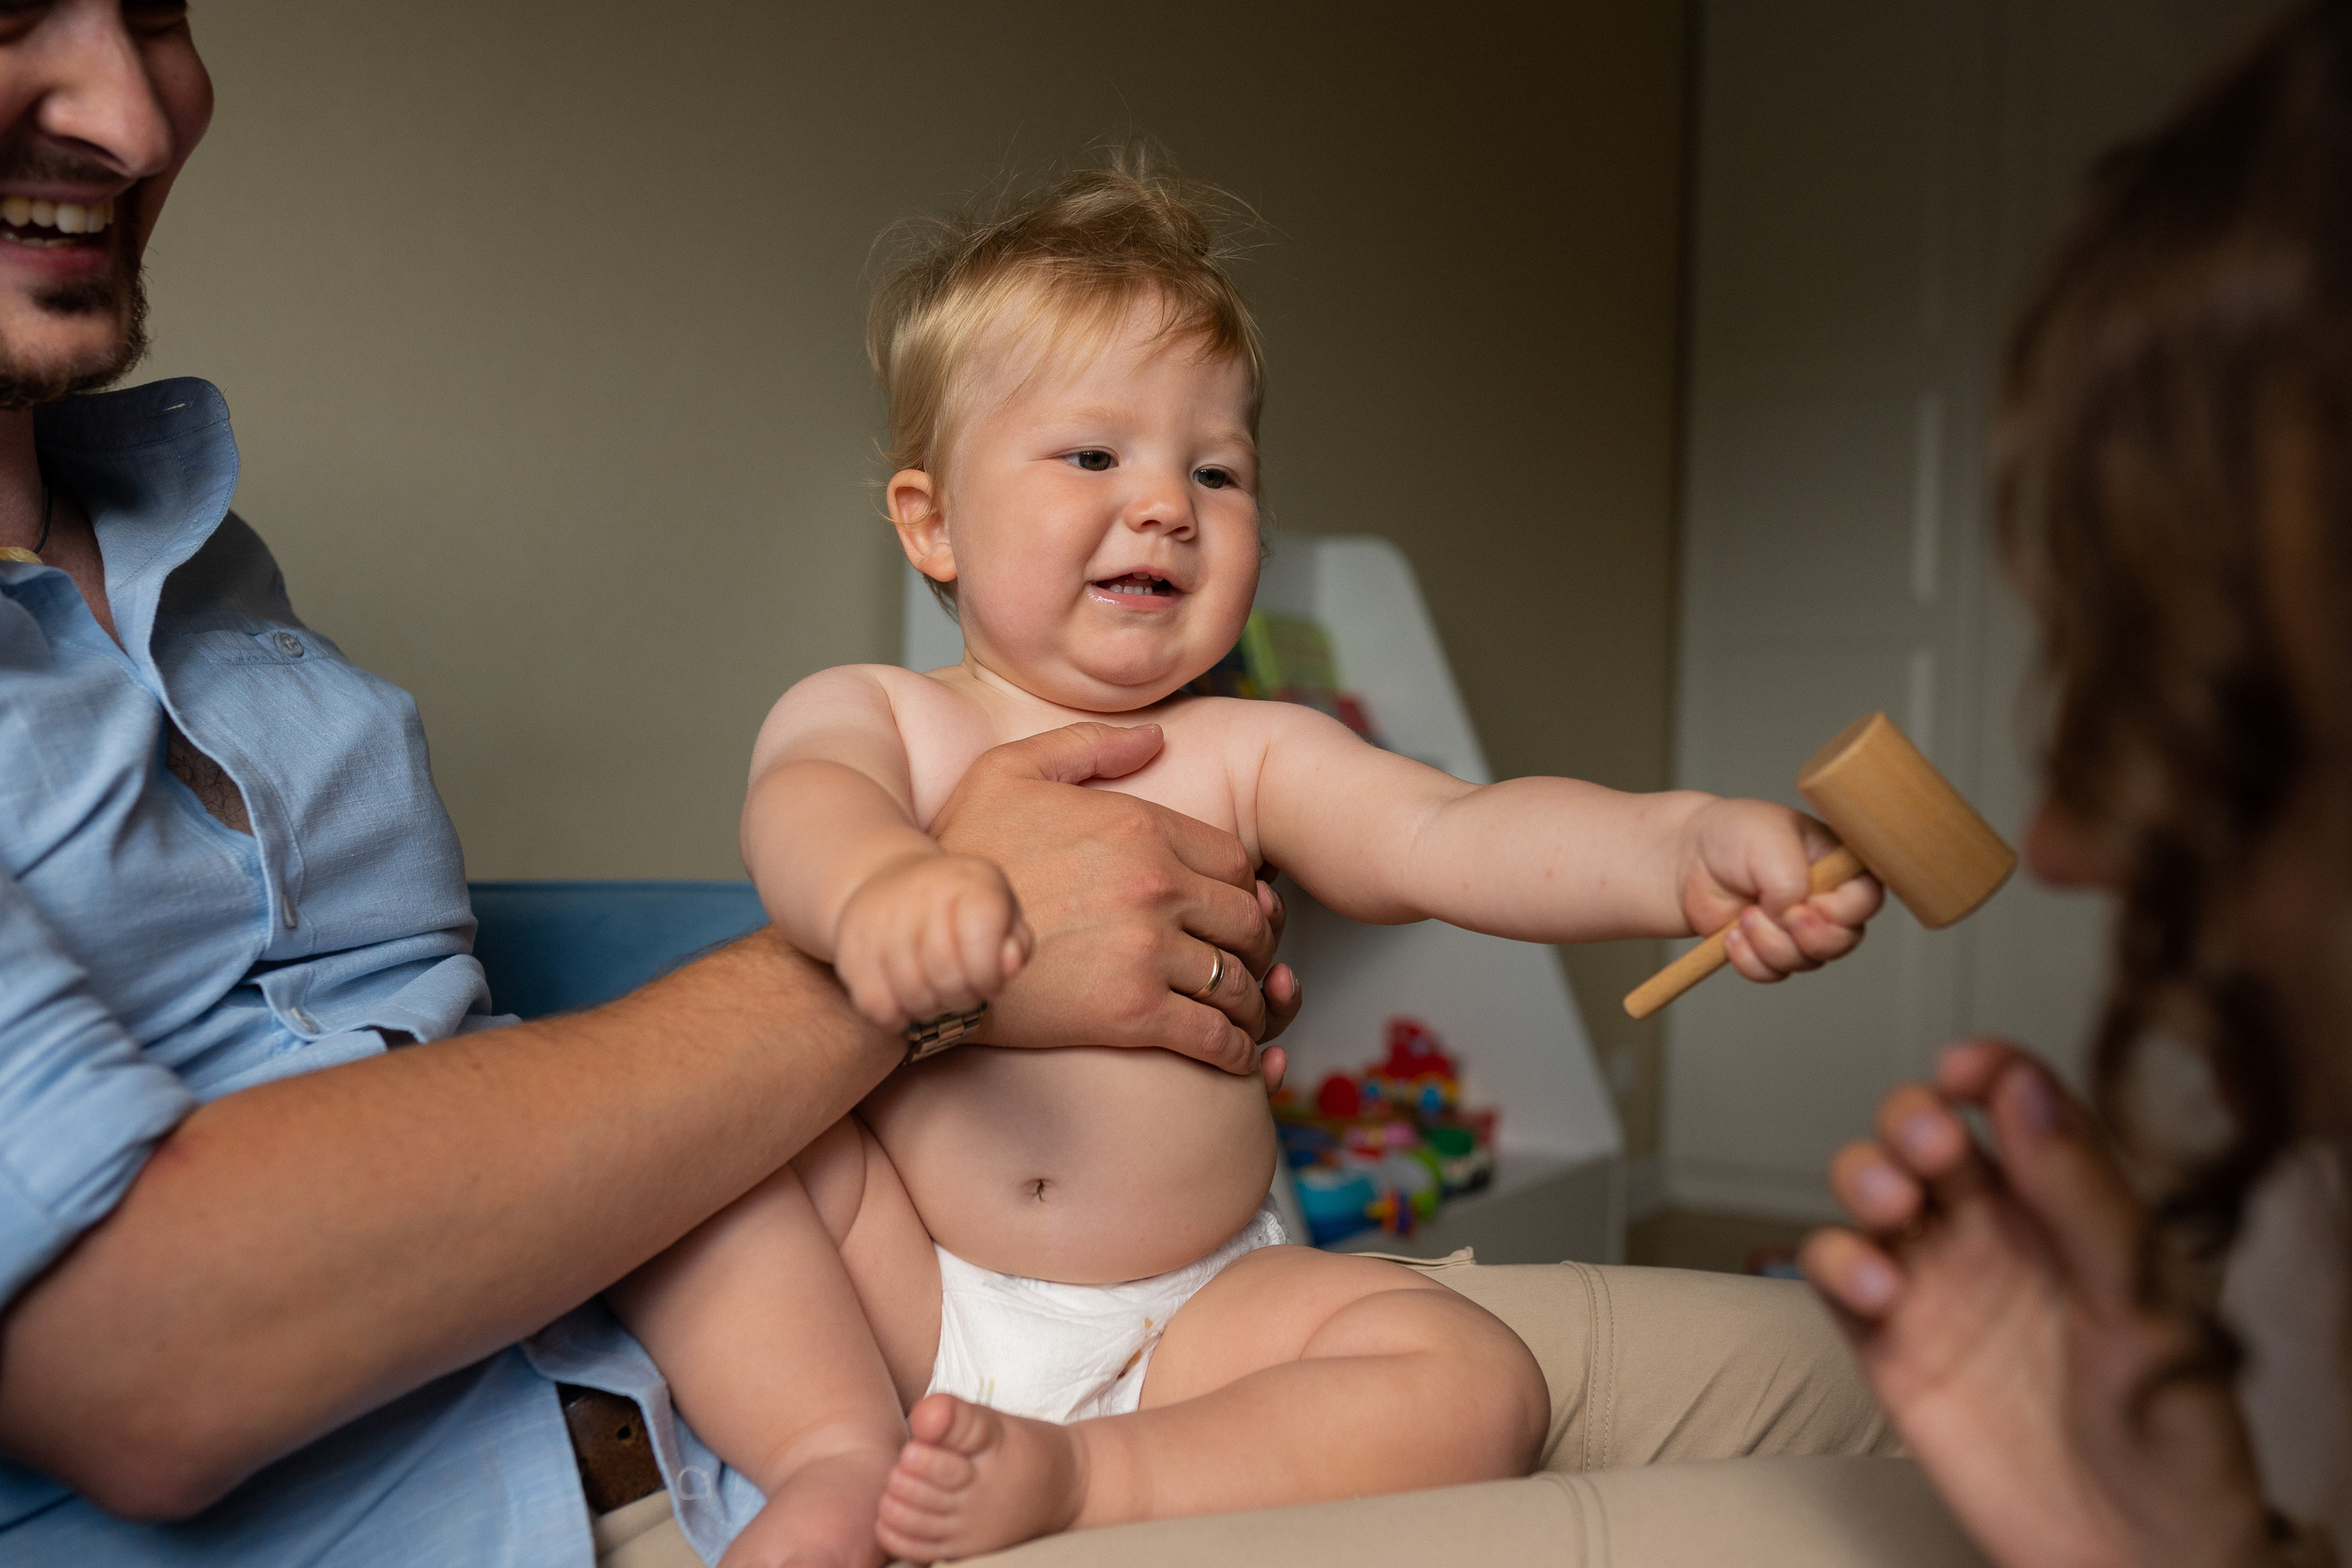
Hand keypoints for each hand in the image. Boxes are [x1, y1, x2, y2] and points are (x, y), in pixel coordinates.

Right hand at [832, 853, 1032, 1030]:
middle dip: (962, 998)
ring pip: (912, 995)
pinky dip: (895, 1016)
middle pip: (947, 975)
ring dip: (930, 1008)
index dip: (989, 975)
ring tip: (934, 990)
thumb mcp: (1001, 913)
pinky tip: (904, 997)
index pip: (983, 939)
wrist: (885, 880)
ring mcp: (881, 919)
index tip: (988, 982)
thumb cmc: (960, 907)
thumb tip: (1007, 968)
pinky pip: (876, 1006)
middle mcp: (923, 891)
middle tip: (961, 991)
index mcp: (970, 880)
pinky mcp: (850, 947)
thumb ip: (1016, 944)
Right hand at [927, 722, 1301, 1073]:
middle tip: (1250, 965)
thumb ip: (1085, 745)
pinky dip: (1237, 1049)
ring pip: (1239, 979)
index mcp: (1139, 825)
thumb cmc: (959, 855)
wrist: (920, 944)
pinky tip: (1236, 1054)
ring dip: (1254, 1001)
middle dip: (1258, 947)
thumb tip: (1157, 738)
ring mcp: (1148, 950)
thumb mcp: (1007, 772)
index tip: (1240, 913)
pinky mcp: (1132, 1014)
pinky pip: (1214, 1035)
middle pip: (1248, 921)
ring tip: (1247, 1012)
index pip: (1235, 862)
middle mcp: (1156, 884)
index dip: (1247, 891)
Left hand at [1680, 797, 1881, 981]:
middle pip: (1844, 940)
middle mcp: (1827, 898)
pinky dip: (1750, 960)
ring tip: (1744, 916)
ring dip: (1770, 944)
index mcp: (1839, 864)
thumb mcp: (1768, 840)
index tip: (1803, 906)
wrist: (1685, 857)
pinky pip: (1774, 972)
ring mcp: (1799, 928)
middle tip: (1772, 915)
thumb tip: (1792, 917)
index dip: (1840, 912)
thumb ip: (1790, 880)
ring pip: (1807, 961)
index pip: (1867, 900)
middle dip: (1805, 937)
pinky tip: (1731, 935)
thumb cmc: (1732, 834)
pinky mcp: (1771, 948)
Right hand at [1801, 1041, 2278, 1567]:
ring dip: (1865, 1176)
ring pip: (1870, 1187)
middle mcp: (1998, 1234)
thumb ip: (2082, 1192)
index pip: (2019, 1104)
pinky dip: (1836, 1259)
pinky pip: (1833, 1270)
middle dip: (1911, 1120)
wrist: (2131, 1554)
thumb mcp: (2146, 1303)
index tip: (1966, 1072)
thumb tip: (2025, 1087)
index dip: (1988, 1071)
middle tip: (1931, 1151)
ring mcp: (1938, 1283)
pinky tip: (1879, 1287)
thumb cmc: (2172, 1437)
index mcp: (2072, 1208)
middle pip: (1926, 1131)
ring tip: (1893, 1209)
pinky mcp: (1887, 1340)